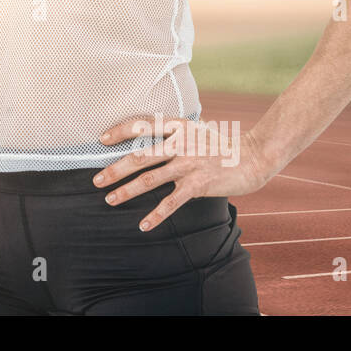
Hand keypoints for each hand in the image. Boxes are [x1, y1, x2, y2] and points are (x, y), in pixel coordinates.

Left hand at [91, 116, 271, 231]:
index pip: (142, 125)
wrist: (253, 156)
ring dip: (127, 191)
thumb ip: (175, 131)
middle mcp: (180, 143)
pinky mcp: (198, 184)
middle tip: (96, 180)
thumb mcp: (197, 129)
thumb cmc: (222, 144)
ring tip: (110, 199)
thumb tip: (152, 132)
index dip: (120, 131)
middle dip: (115, 169)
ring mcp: (188, 164)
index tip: (101, 139)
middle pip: (140, 156)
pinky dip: (156, 215)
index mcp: (178, 127)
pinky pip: (171, 202)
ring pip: (150, 178)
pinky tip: (143, 225)